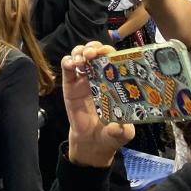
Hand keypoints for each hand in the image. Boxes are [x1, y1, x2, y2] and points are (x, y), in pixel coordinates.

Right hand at [62, 42, 133, 167]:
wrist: (92, 143)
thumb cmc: (110, 133)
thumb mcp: (123, 133)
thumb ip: (122, 130)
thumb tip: (118, 127)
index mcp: (113, 82)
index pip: (111, 60)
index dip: (109, 52)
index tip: (108, 53)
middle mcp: (98, 77)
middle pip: (95, 52)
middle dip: (93, 47)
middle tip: (93, 54)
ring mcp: (82, 80)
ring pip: (79, 55)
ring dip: (80, 51)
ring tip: (82, 59)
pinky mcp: (69, 85)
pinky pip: (67, 68)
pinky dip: (67, 61)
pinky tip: (71, 64)